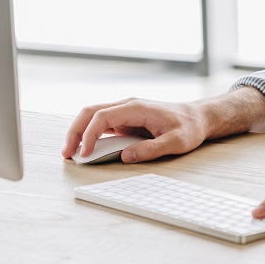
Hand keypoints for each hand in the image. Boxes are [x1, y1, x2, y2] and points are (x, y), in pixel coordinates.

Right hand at [61, 98, 207, 162]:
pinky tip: (85, 148)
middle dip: (75, 131)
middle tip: (66, 154)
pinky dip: (89, 134)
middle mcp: (127, 106)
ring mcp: (125, 111)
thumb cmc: (188, 127)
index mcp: (137, 108)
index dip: (89, 135)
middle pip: (90, 112)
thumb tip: (126, 156)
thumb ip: (151, 149)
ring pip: (93, 116)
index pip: (102, 116)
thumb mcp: (176, 142)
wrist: (198, 117)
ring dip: (79, 132)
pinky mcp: (126, 119)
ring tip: (70, 153)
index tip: (85, 154)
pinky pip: (101, 123)